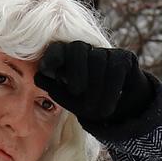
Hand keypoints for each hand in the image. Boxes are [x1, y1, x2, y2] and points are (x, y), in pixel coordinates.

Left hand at [36, 40, 161, 140]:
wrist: (123, 112)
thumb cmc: (90, 104)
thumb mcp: (70, 101)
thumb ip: (54, 89)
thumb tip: (37, 76)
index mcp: (67, 57)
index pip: (58, 48)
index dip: (52, 56)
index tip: (46, 69)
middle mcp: (86, 50)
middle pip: (77, 48)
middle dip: (75, 70)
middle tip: (76, 91)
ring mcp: (106, 51)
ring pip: (98, 60)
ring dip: (96, 88)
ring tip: (98, 111)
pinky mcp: (124, 57)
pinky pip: (115, 69)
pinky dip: (110, 90)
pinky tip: (109, 107)